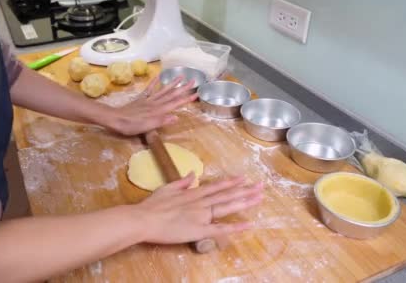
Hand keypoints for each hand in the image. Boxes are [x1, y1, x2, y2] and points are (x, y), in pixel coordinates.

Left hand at [107, 77, 197, 135]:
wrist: (114, 118)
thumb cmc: (130, 126)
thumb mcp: (147, 127)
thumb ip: (161, 121)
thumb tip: (177, 117)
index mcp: (158, 111)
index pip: (175, 104)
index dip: (186, 99)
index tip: (196, 94)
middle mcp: (154, 103)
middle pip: (171, 95)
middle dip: (183, 88)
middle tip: (193, 80)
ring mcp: (147, 100)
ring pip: (163, 90)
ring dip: (172, 83)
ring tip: (181, 76)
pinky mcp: (140, 99)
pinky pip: (149, 89)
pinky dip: (154, 82)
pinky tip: (158, 76)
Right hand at [134, 175, 263, 243]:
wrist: (144, 219)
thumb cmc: (152, 205)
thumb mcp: (167, 189)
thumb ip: (181, 182)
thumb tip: (192, 175)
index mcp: (192, 193)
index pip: (216, 186)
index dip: (231, 182)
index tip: (243, 178)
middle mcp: (200, 202)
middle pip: (227, 195)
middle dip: (245, 190)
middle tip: (261, 186)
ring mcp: (201, 215)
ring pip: (227, 207)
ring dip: (244, 202)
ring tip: (259, 198)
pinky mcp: (199, 230)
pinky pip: (220, 229)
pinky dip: (235, 226)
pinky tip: (248, 224)